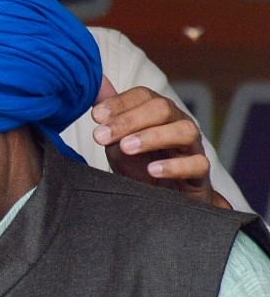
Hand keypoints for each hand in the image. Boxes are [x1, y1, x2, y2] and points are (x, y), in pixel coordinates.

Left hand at [92, 77, 230, 208]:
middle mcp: (178, 123)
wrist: (161, 200)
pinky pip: (197, 164)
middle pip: (162, 109)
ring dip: (152, 136)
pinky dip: (174, 166)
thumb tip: (95, 111)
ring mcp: (192, 147)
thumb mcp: (117, 146)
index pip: (143, 96)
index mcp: (158, 113)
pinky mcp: (200, 173)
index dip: (119, 102)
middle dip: (129, 120)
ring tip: (126, 147)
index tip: (96, 116)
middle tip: (101, 135)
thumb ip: (108, 129)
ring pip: (184, 131)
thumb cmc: (139, 166)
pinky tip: (153, 170)